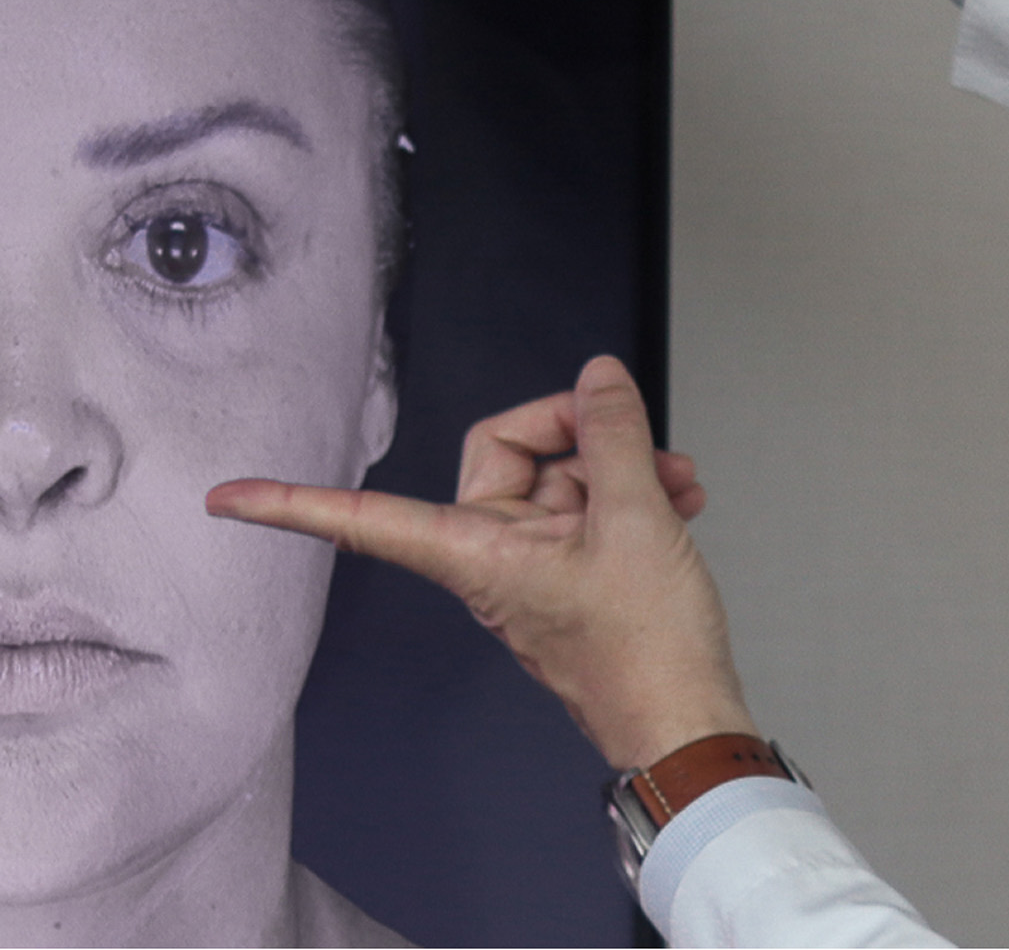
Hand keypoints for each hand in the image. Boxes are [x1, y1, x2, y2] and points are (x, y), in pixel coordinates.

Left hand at [206, 355, 751, 769]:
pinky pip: (584, 514)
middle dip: (577, 437)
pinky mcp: (571, 579)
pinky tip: (675, 497)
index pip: (364, 519)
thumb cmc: (647, 651)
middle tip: (634, 438)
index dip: (293, 505)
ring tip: (675, 480)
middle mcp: (493, 560)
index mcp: (478, 552)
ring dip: (620, 468)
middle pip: (508, 457)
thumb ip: (612, 438)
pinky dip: (629, 496)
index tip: (227, 499)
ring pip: (559, 483)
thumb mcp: (636, 520)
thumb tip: (595, 380)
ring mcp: (533, 570)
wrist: (686, 723)